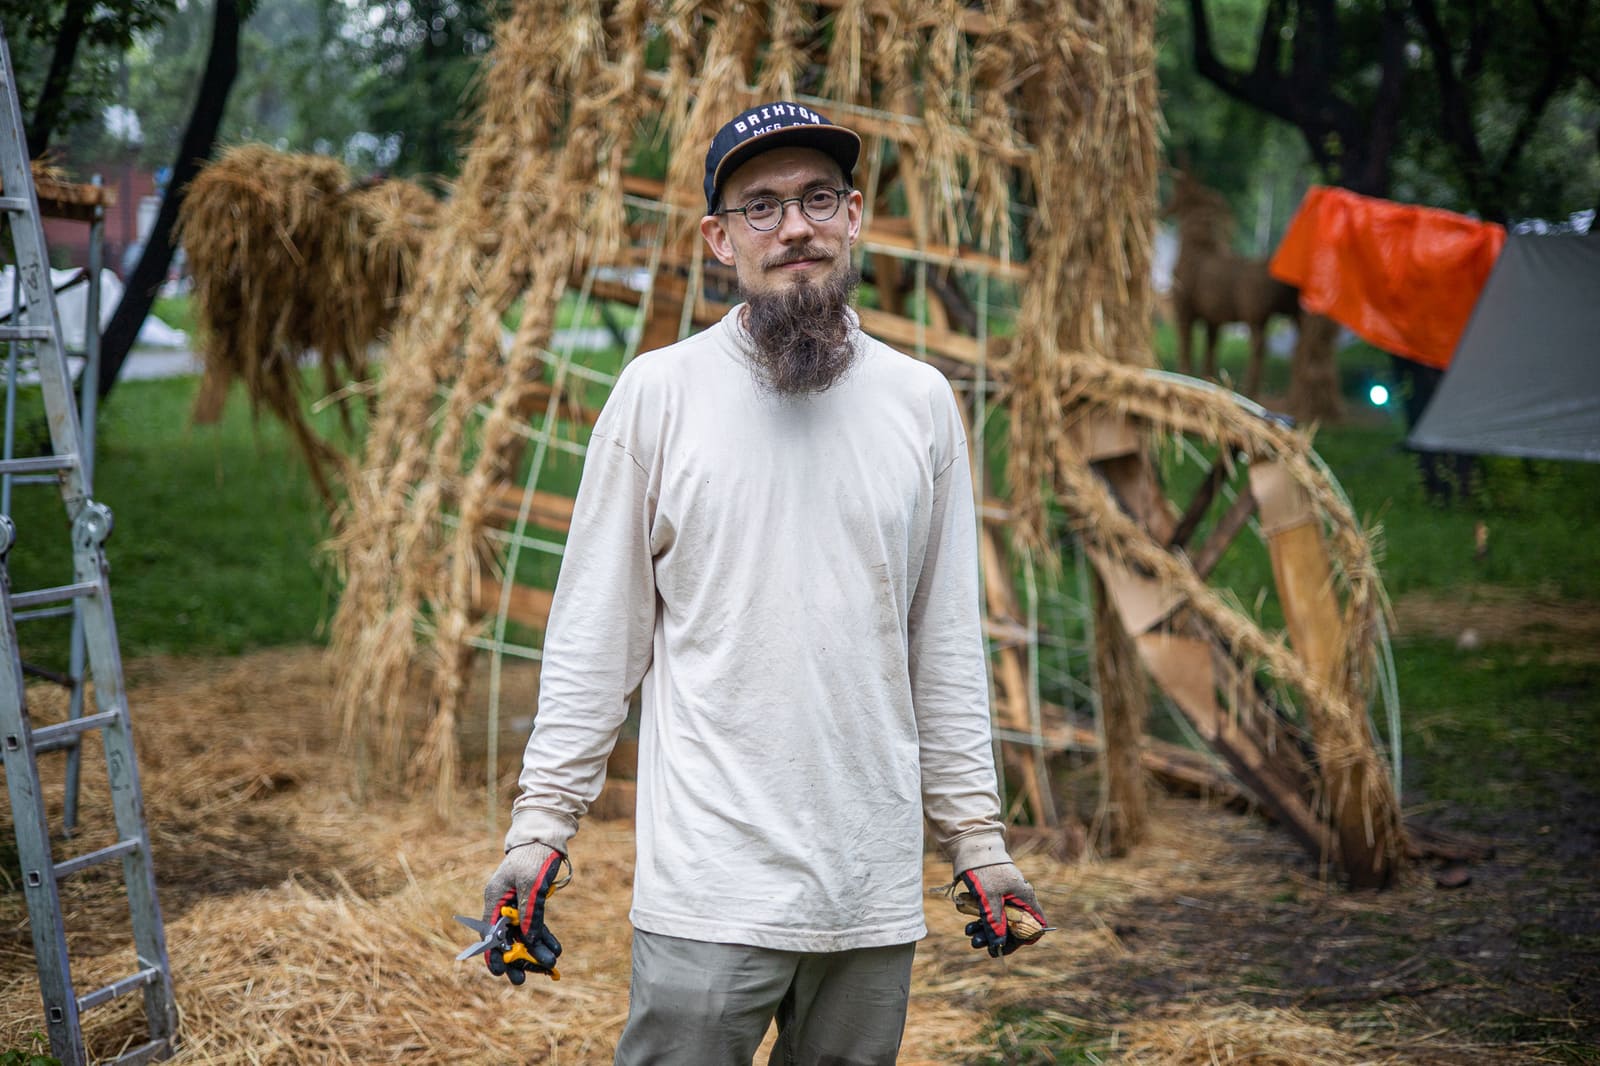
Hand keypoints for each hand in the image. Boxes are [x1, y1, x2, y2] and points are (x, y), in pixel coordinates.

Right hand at [482, 841, 565, 978]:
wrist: (546, 838)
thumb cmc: (534, 857)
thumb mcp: (531, 885)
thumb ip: (529, 913)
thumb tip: (528, 941)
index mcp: (495, 898)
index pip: (489, 933)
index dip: (493, 954)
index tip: (500, 972)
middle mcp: (502, 904)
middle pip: (506, 938)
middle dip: (516, 959)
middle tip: (523, 980)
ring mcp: (516, 904)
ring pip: (523, 934)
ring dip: (534, 950)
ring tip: (549, 965)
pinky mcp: (530, 903)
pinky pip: (535, 925)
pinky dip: (544, 937)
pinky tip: (556, 949)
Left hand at [956, 862, 1048, 956]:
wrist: (970, 845)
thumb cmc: (984, 869)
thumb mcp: (989, 898)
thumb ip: (995, 922)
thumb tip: (998, 946)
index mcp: (1025, 898)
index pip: (1034, 926)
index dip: (1021, 939)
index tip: (1004, 946)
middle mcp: (1018, 898)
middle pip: (1012, 926)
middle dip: (995, 937)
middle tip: (977, 943)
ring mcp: (1006, 896)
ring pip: (999, 920)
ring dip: (985, 929)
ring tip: (969, 933)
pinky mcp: (993, 893)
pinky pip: (990, 912)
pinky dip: (980, 918)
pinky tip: (968, 923)